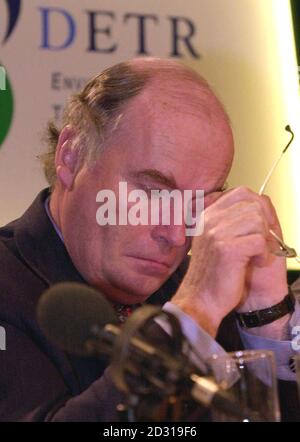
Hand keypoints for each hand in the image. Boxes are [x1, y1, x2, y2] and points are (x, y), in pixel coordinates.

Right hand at [171, 187, 283, 336]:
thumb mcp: (214, 240)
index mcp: (207, 216)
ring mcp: (217, 233)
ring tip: (255, 255)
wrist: (201, 300)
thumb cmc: (211, 274)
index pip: (241, 193)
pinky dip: (263, 255)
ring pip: (258, 222)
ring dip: (263, 241)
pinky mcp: (227, 249)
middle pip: (253, 205)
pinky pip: (259, 241)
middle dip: (265, 224)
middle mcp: (210, 221)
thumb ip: (229, 221)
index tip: (264, 224)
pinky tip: (254, 263)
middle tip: (262, 243)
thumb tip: (258, 204)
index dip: (259, 205)